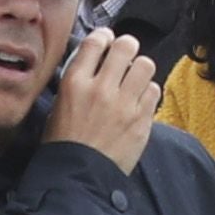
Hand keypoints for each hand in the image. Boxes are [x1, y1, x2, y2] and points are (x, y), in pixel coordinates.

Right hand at [46, 28, 155, 172]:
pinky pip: (154, 90)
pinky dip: (148, 92)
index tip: (107, 40)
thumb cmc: (64, 144)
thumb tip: (95, 62)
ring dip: (140, 69)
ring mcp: (124, 104)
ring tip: (133, 79)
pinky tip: (138, 100)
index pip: (96, 42)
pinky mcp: (142, 120)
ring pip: (145, 65)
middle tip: (125, 56)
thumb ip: (79, 80)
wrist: (78, 178)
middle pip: (126, 46)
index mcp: (75, 83)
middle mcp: (101, 89)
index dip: (104, 36)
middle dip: (127, 47)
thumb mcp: (59, 106)